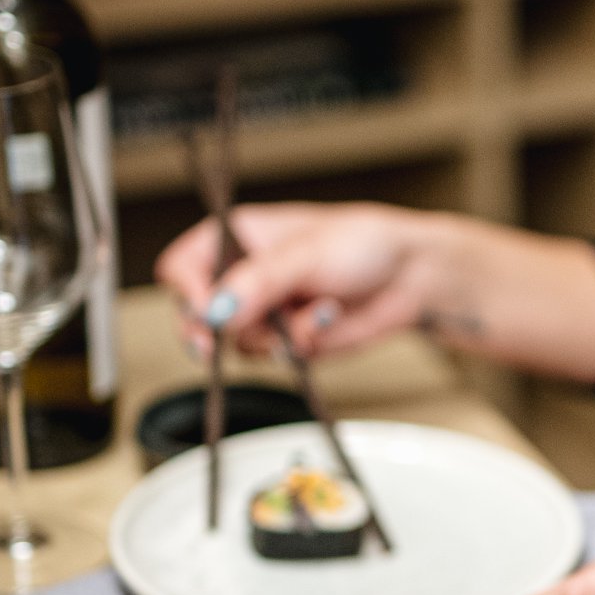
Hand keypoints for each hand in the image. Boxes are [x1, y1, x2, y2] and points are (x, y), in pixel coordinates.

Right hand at [155, 203, 453, 358]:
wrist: (411, 276)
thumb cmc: (363, 243)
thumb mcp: (306, 252)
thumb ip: (258, 282)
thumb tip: (216, 310)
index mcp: (237, 238)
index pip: (183, 268)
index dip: (189, 293)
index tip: (209, 314)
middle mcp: (244, 275)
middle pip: (197, 314)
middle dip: (214, 332)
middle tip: (220, 344)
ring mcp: (265, 311)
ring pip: (236, 342)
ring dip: (273, 335)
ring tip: (312, 309)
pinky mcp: (288, 339)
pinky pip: (274, 356)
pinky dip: (299, 344)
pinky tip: (325, 319)